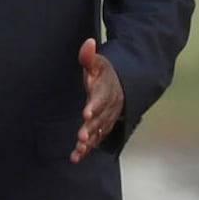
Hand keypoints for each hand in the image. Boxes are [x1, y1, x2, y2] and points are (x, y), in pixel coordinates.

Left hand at [71, 37, 124, 162]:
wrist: (123, 87)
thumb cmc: (104, 74)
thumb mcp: (98, 63)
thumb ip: (89, 56)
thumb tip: (88, 42)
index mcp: (105, 92)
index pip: (100, 99)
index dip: (94, 107)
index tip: (86, 113)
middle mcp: (108, 109)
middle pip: (100, 120)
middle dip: (90, 129)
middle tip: (81, 138)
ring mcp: (106, 120)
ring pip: (98, 133)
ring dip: (89, 142)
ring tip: (78, 150)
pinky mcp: (102, 128)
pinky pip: (96, 140)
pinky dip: (87, 149)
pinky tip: (75, 157)